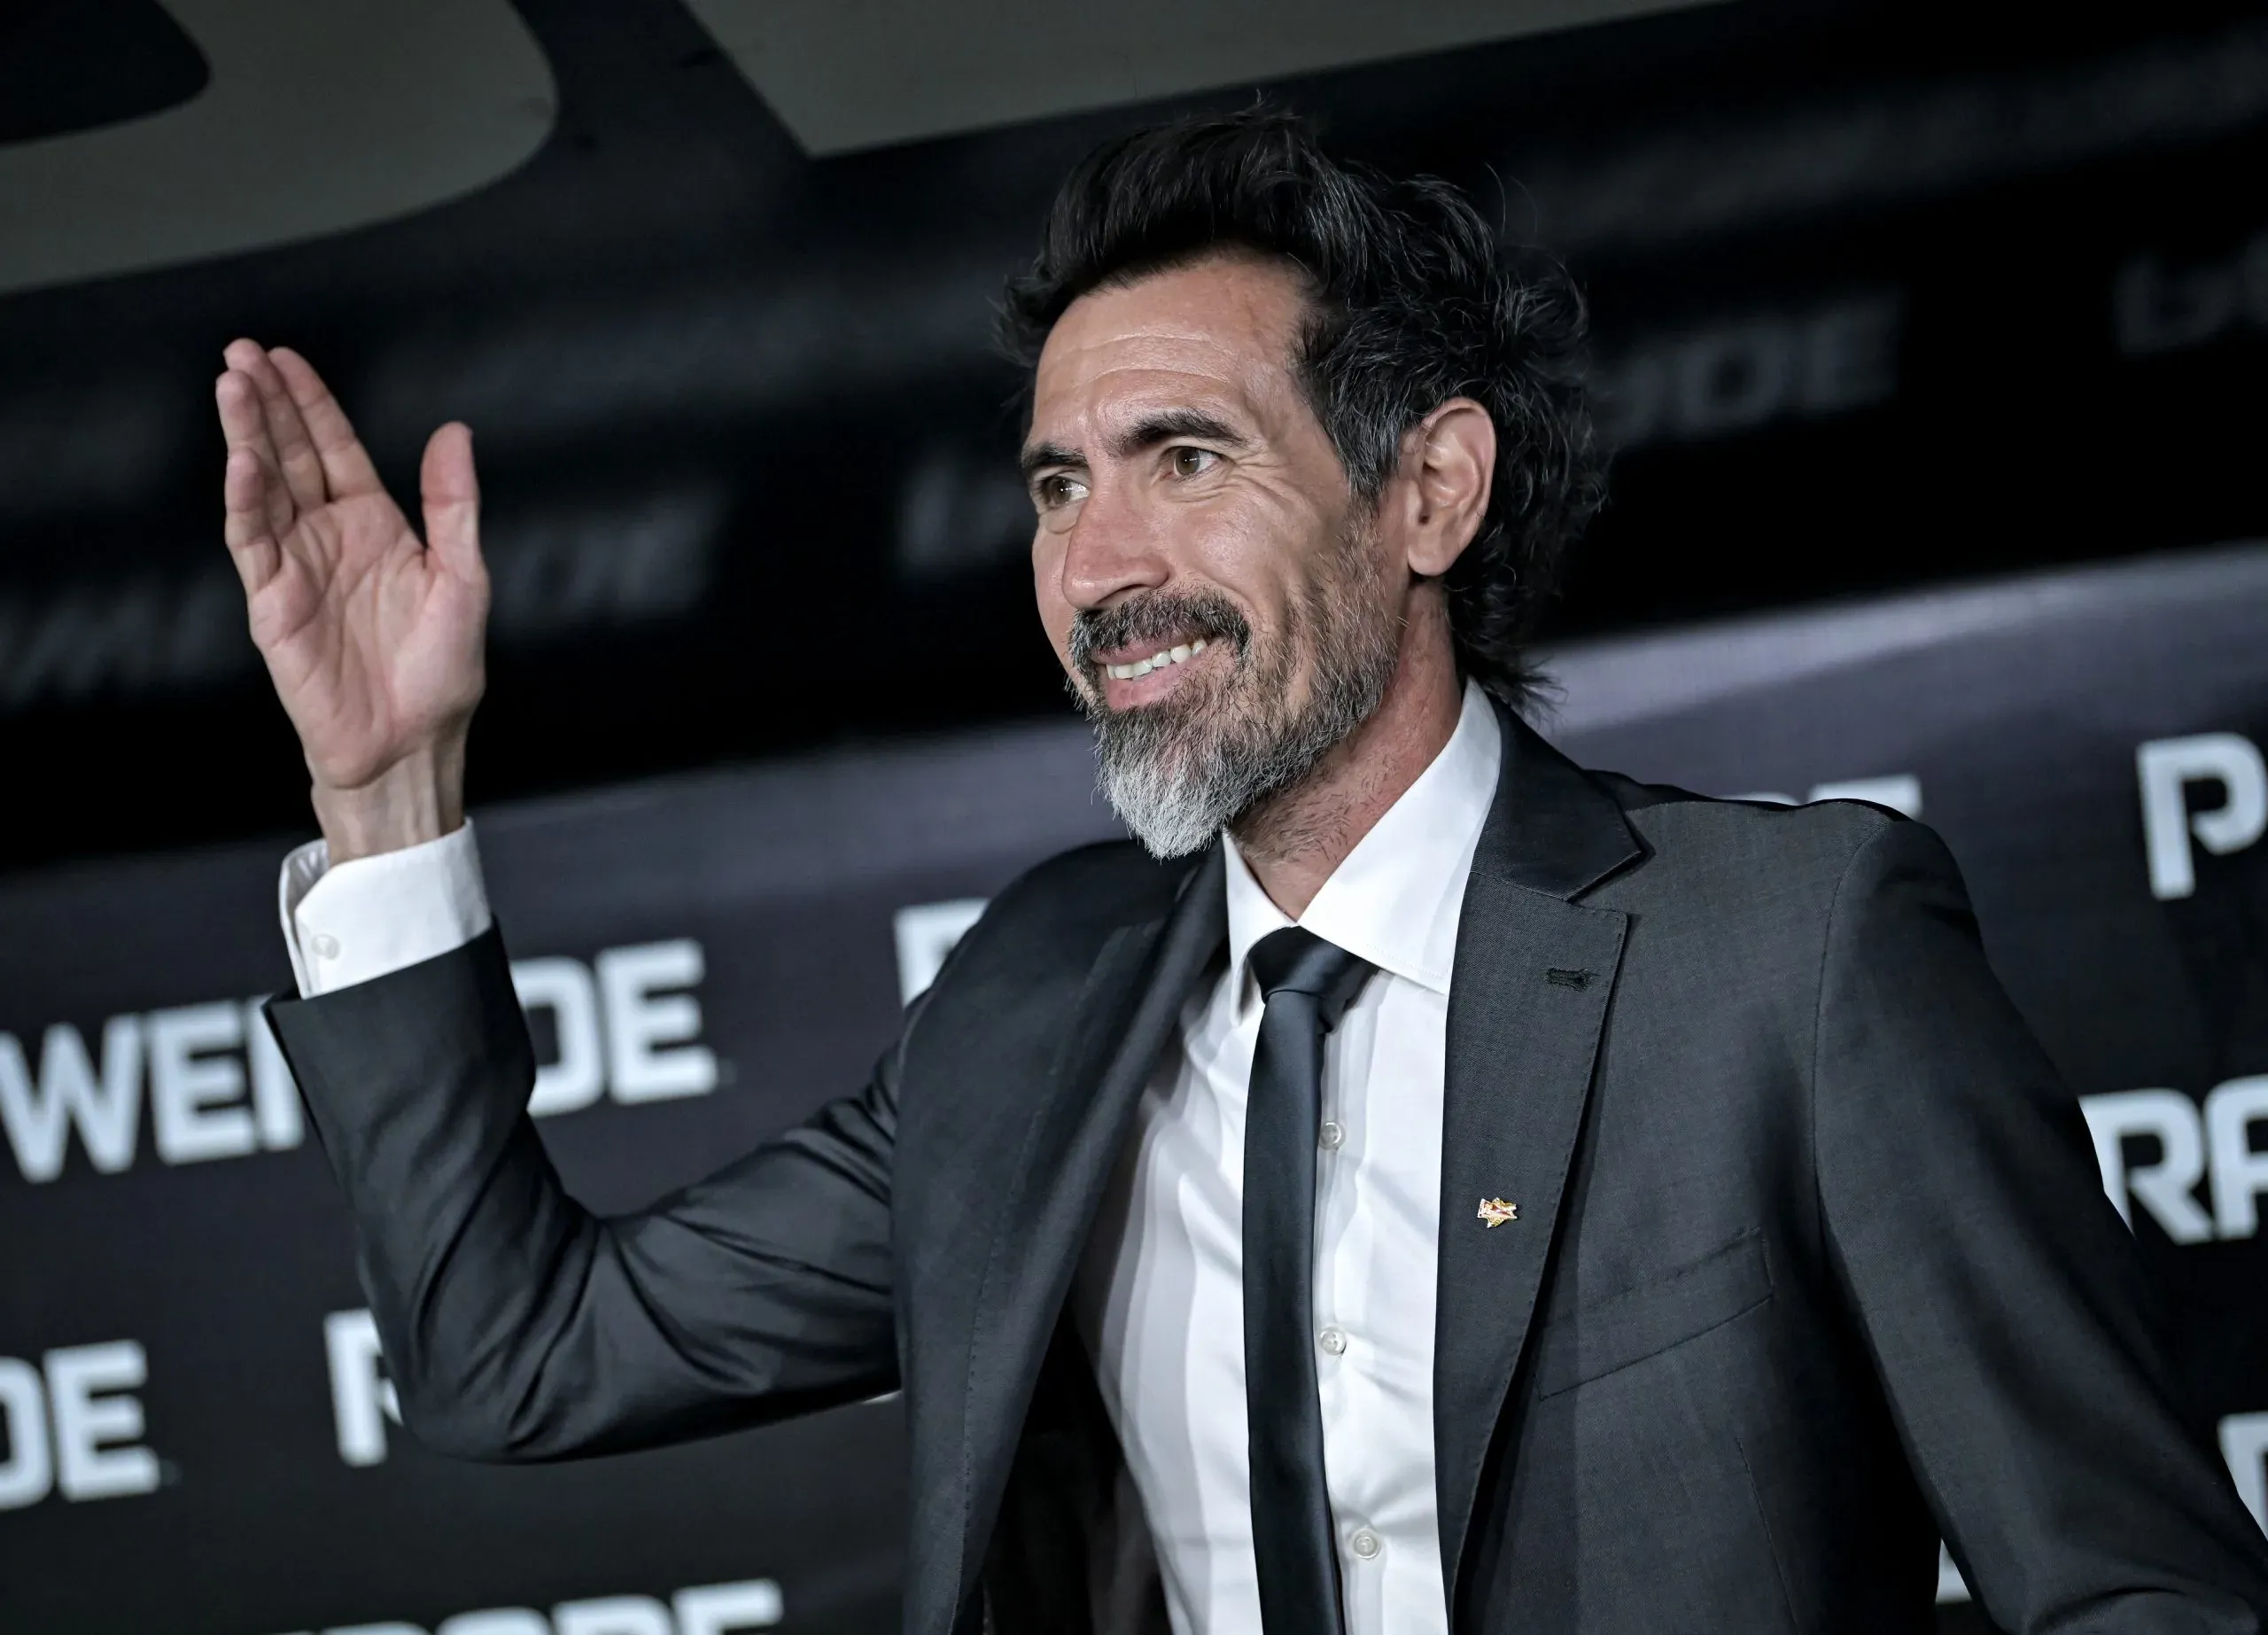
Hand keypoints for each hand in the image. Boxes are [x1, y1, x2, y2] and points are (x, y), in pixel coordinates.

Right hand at [216, 341, 488, 859]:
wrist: (413, 741)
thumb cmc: (441, 670)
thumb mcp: (464, 577)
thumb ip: (454, 505)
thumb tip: (456, 432)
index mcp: (373, 525)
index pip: (333, 449)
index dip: (309, 403)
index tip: (284, 358)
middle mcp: (328, 538)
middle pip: (289, 456)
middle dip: (265, 404)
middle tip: (240, 353)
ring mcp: (296, 568)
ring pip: (262, 489)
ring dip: (246, 438)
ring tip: (231, 386)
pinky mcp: (274, 605)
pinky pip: (254, 544)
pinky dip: (246, 502)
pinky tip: (242, 463)